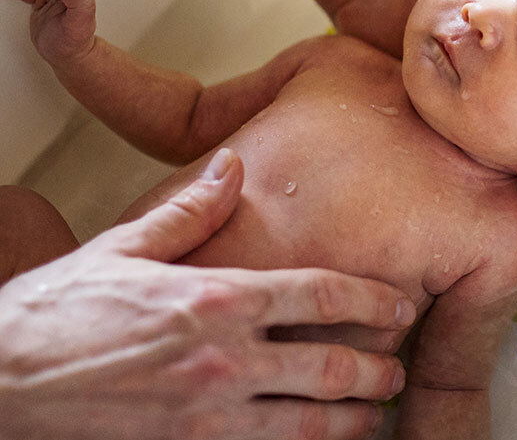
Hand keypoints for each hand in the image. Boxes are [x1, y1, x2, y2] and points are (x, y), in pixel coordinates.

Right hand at [0, 149, 414, 439]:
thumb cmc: (53, 316)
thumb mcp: (122, 248)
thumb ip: (189, 212)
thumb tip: (230, 166)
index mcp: (215, 298)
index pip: (319, 293)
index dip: (372, 300)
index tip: (399, 305)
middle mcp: (223, 359)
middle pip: (329, 367)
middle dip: (376, 371)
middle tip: (397, 371)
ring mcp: (209, 415)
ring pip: (307, 425)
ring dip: (352, 421)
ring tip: (375, 416)